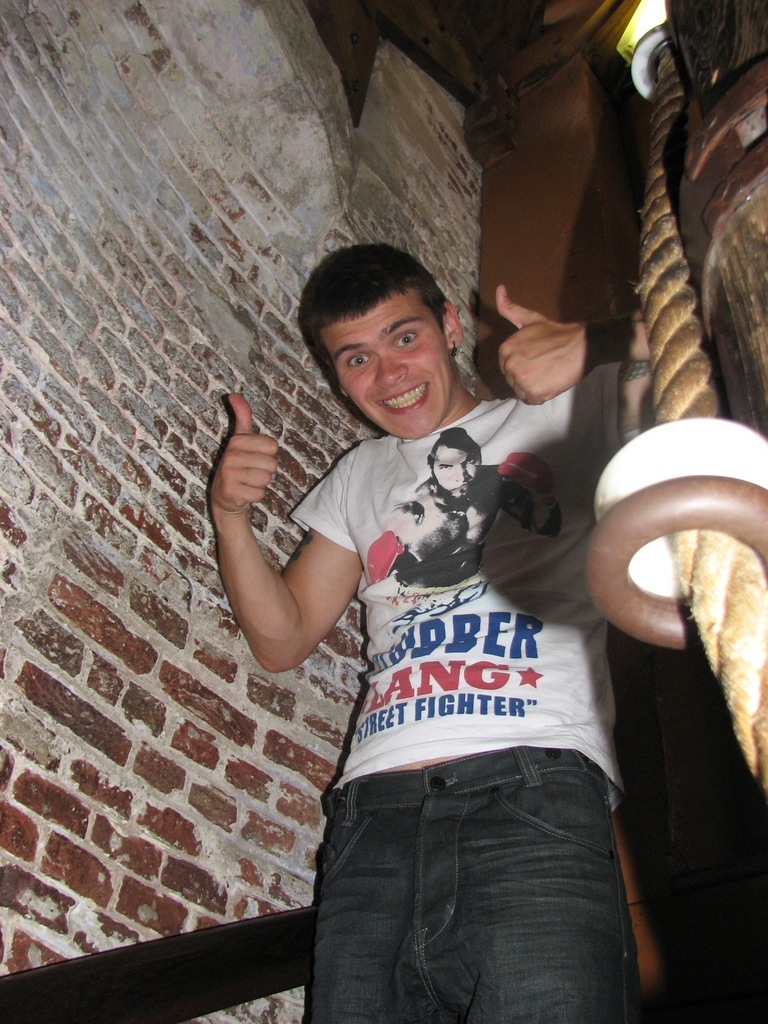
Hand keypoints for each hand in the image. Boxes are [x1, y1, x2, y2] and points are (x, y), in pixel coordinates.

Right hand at [211, 394, 278, 519]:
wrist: (223, 496)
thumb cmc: (237, 465)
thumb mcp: (239, 440)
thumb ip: (242, 417)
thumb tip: (233, 394)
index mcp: (236, 441)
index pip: (273, 446)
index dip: (267, 454)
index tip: (253, 456)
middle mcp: (230, 456)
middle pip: (272, 464)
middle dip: (266, 470)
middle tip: (251, 472)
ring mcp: (229, 474)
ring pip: (266, 479)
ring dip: (260, 483)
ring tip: (247, 482)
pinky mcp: (231, 492)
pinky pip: (260, 494)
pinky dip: (255, 495)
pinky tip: (244, 493)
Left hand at [495, 286, 586, 403]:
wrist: (581, 344)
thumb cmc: (556, 333)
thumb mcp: (530, 319)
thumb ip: (510, 309)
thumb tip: (499, 289)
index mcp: (505, 350)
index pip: (507, 368)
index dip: (523, 365)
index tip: (537, 357)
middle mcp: (510, 365)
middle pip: (513, 381)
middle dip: (527, 376)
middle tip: (544, 365)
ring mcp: (521, 380)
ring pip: (522, 392)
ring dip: (534, 387)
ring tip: (548, 373)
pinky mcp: (535, 392)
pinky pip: (532, 400)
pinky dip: (542, 395)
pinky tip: (552, 381)